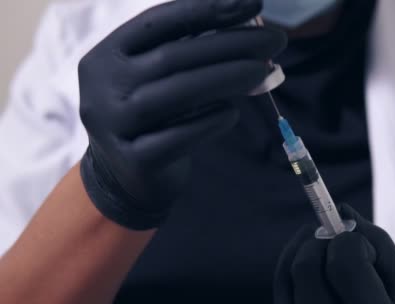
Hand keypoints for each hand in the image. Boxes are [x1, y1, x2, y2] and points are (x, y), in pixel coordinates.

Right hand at [78, 0, 285, 229]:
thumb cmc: (153, 116)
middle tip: (274, 40)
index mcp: (108, 54)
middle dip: (231, 44)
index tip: (254, 4)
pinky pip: (180, 137)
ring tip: (264, 71)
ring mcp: (113, 125)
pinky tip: (233, 113)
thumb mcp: (161, 79)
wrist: (125, 177)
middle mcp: (103, 85)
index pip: (160, 21)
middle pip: (174, 56)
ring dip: (228, 77)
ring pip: (179, 94)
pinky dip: (211, 121)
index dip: (208, 9)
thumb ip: (193, 54)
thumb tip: (250, 25)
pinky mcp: (134, 160)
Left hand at [274, 205, 394, 303]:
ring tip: (323, 246)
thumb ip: (378, 245)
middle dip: (321, 243)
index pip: (345, 262)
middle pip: (306, 269)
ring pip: (288, 281)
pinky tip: (302, 257)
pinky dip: (287, 271)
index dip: (351, 242)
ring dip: (303, 252)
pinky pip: (280, 300)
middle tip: (338, 242)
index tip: (362, 245)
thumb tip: (343, 211)